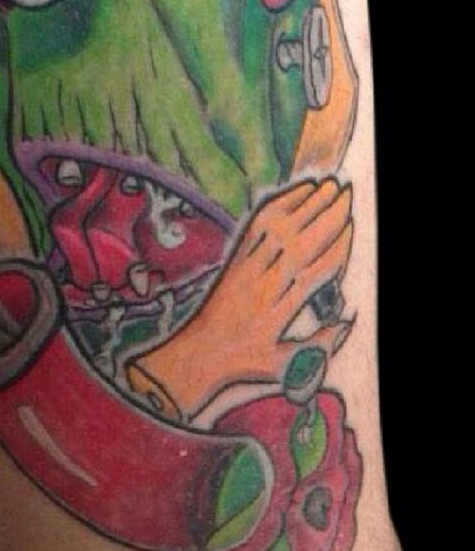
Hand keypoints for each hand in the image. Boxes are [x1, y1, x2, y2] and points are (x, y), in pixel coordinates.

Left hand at [141, 179, 353, 415]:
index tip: (351, 226)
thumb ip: (319, 345)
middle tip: (347, 192)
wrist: (197, 354)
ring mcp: (247, 268)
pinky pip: (258, 228)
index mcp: (279, 311)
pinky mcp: (236, 259)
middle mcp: (263, 284)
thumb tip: (347, 322)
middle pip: (299, 244)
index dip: (335, 247)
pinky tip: (295, 194)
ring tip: (328, 185)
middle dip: (326, 215)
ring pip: (279, 230)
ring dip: (305, 204)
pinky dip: (278, 208)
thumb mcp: (285, 365)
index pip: (313, 273)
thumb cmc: (244, 361)